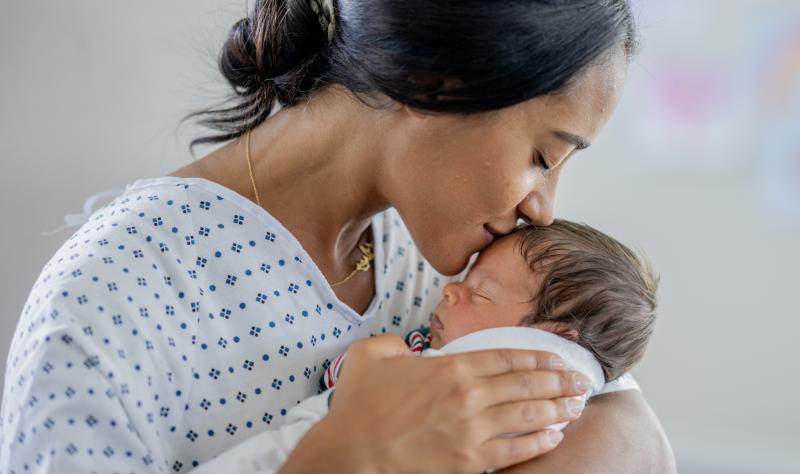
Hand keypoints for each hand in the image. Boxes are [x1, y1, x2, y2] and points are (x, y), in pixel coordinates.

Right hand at [280, 334, 590, 472]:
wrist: (348, 455)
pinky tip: (555, 437)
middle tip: (582, 380)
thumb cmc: (357, 408)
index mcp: (449, 368)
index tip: (558, 358)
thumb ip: (392, 343)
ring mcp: (471, 431)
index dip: (538, 356)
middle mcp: (468, 396)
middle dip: (559, 381)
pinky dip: (538, 443)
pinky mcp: (467, 461)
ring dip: (558, 410)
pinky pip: (514, 451)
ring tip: (578, 406)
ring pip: (527, 416)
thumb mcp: (369, 356)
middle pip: (526, 384)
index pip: (507, 356)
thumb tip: (404, 346)